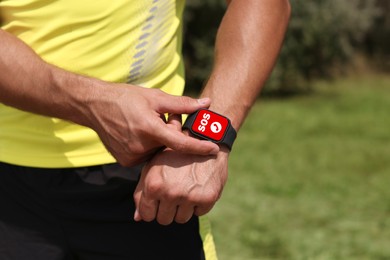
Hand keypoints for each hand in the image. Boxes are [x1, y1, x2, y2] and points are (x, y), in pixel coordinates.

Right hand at [85, 84, 218, 165]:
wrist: (94, 106)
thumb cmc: (126, 98)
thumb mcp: (155, 97)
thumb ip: (182, 104)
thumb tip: (207, 104)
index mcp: (150, 129)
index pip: (181, 143)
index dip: (199, 147)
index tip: (214, 149)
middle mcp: (140, 146)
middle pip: (169, 147)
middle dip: (172, 136)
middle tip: (162, 121)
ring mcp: (131, 156)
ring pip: (157, 153)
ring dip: (159, 143)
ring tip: (146, 126)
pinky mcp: (125, 162)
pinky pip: (146, 157)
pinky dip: (148, 148)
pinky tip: (139, 135)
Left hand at [133, 146, 228, 224]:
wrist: (204, 140)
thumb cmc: (174, 154)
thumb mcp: (153, 167)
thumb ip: (142, 192)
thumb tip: (138, 217)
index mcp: (154, 185)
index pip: (146, 215)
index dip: (152, 210)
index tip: (158, 202)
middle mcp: (170, 192)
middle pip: (164, 220)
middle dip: (168, 210)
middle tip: (175, 192)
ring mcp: (189, 196)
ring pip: (181, 219)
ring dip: (183, 208)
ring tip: (186, 188)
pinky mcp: (207, 198)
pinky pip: (199, 213)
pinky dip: (199, 203)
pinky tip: (199, 186)